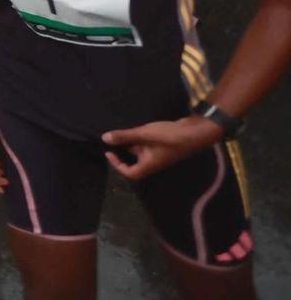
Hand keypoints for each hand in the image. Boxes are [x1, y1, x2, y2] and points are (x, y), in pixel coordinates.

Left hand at [102, 116, 220, 180]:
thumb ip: (125, 136)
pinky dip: (139, 137)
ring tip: (120, 129)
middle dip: (122, 150)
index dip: (118, 166)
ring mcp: (159, 153)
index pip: (131, 173)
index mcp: (150, 165)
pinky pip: (147, 143)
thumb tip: (104, 139)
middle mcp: (153, 161)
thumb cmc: (171, 136)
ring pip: (140, 150)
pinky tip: (135, 126)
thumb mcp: (145, 135)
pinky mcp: (163, 144)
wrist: (196, 131)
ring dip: (130, 141)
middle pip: (134, 161)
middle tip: (111, 138)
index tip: (109, 153)